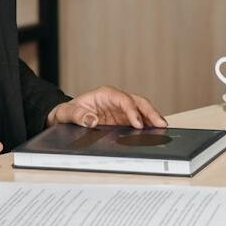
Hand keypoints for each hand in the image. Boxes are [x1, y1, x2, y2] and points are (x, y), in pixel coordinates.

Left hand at [46, 85, 166, 129]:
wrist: (63, 117)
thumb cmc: (65, 112)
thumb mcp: (66, 113)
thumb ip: (78, 115)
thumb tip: (92, 120)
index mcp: (105, 94)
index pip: (124, 100)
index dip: (132, 111)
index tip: (137, 124)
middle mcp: (115, 100)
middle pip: (138, 102)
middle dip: (150, 112)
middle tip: (160, 123)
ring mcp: (119, 110)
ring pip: (141, 110)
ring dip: (152, 118)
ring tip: (162, 127)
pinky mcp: (121, 119)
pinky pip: (137, 120)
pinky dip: (146, 124)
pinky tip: (153, 131)